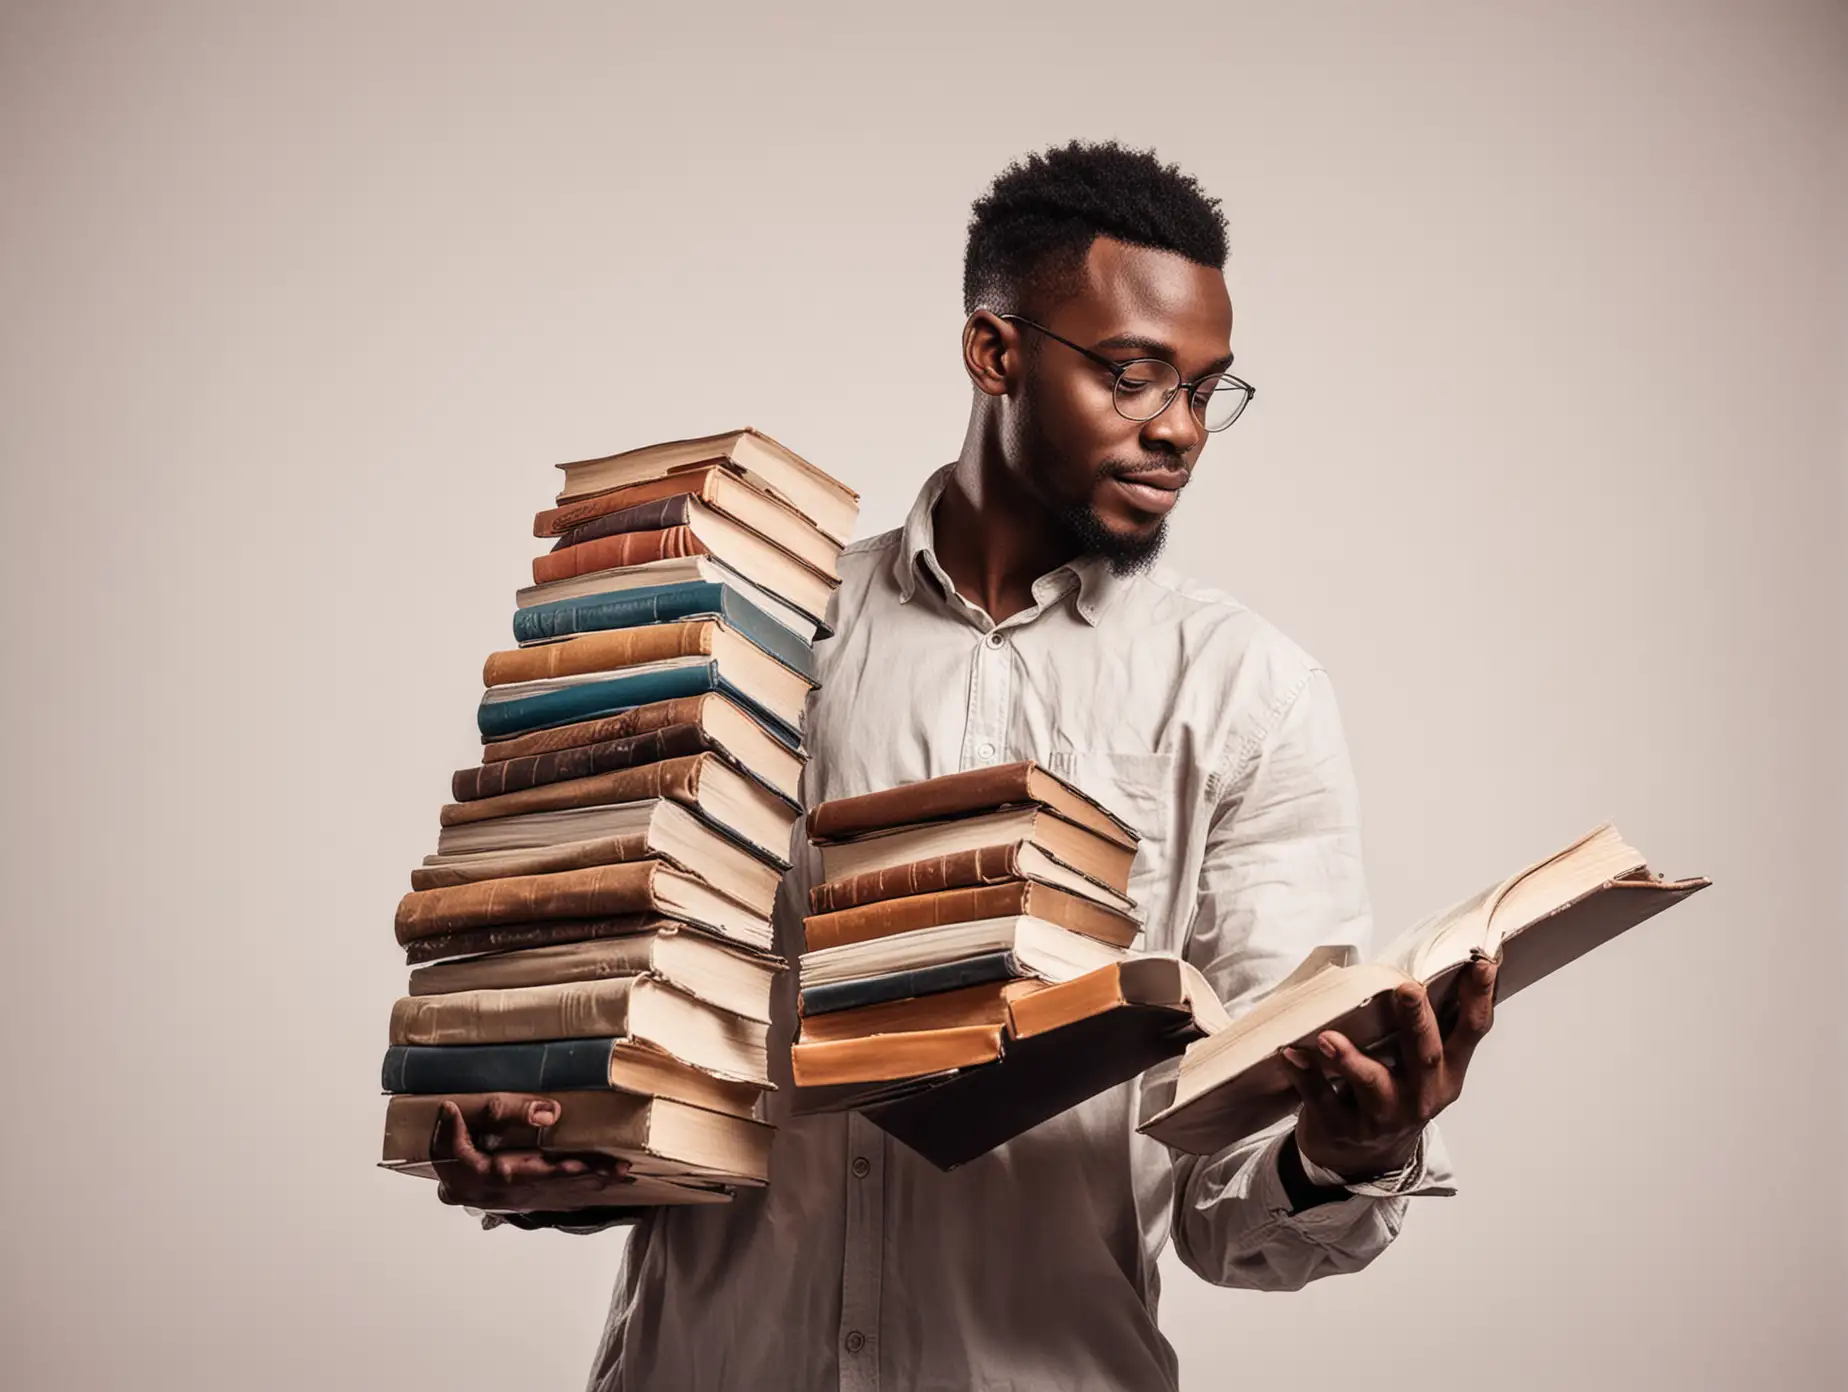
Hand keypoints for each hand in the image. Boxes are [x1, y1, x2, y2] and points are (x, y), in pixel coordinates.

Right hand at [429, 1094, 633, 1212]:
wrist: (455, 1190)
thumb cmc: (453, 1166)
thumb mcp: (447, 1146)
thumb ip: (452, 1130)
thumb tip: (451, 1108)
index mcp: (500, 1174)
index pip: (534, 1172)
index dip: (560, 1170)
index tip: (583, 1165)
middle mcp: (519, 1190)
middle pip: (561, 1184)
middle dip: (592, 1177)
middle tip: (622, 1169)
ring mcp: (529, 1196)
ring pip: (567, 1192)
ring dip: (595, 1184)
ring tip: (622, 1174)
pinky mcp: (536, 1197)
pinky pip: (565, 1196)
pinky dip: (586, 1192)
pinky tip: (605, 1186)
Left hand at [1278, 955, 1496, 1182]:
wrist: (1363, 1159)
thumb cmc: (1394, 1094)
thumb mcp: (1421, 1069)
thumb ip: (1426, 1028)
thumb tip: (1425, 964)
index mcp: (1447, 1075)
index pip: (1470, 1032)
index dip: (1479, 998)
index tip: (1482, 964)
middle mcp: (1421, 1096)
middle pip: (1424, 1058)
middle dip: (1417, 1023)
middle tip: (1407, 990)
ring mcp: (1382, 1117)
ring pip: (1372, 1085)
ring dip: (1351, 1060)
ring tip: (1328, 1038)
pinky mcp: (1342, 1129)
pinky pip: (1322, 1100)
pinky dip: (1305, 1076)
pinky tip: (1291, 1054)